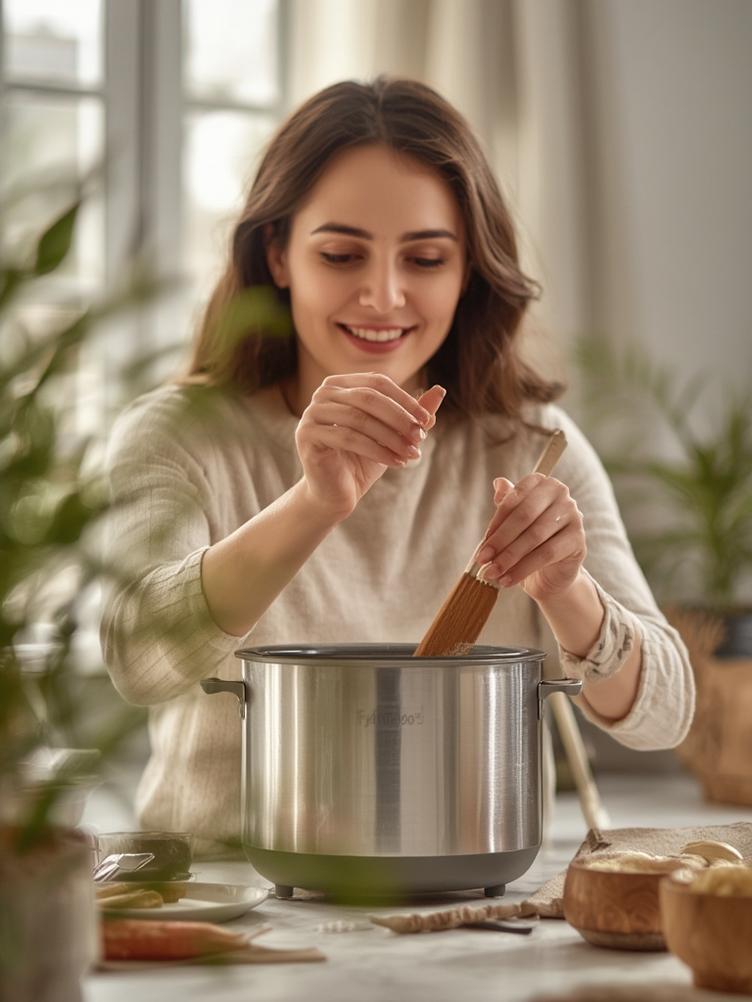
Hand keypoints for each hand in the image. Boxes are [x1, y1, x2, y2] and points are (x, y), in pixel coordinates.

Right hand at [295, 374, 445, 518]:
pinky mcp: (307, 435)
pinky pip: (348, 438)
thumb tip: (440, 391)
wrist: (335, 493)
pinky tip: (396, 462)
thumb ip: (411, 413)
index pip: (378, 382)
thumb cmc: (363, 460)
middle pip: (369, 397)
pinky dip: (377, 450)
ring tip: (411, 454)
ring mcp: (311, 413)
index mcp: (341, 384)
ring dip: (391, 437)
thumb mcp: (392, 434)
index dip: (405, 401)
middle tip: (420, 438)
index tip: (427, 422)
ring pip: (360, 419)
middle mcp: (323, 393)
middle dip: (399, 418)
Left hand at [474, 473, 586, 600]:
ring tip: (492, 573)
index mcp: (542, 483)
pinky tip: (508, 579)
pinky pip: (546, 554)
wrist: (552, 572)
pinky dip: (523, 569)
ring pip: (534, 536)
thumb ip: (506, 504)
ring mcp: (573, 515)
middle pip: (524, 516)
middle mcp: (561, 494)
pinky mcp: (578, 539)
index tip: (481, 546)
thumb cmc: (529, 542)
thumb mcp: (514, 523)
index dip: (495, 524)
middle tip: (483, 560)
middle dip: (500, 541)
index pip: (513, 499)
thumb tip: (498, 483)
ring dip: (509, 558)